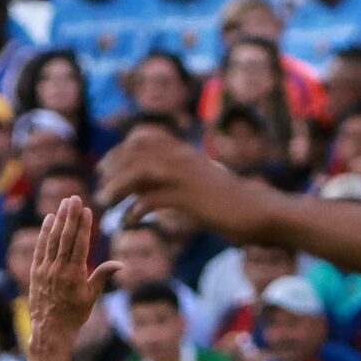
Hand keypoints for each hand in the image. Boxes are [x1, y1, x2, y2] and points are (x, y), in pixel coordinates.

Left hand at [29, 198, 120, 350]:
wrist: (50, 329)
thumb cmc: (75, 314)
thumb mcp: (92, 297)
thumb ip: (103, 276)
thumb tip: (121, 264)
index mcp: (75, 275)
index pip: (80, 245)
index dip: (83, 226)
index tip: (87, 210)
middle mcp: (59, 269)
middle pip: (65, 237)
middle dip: (70, 216)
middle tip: (74, 198)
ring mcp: (45, 269)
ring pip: (53, 239)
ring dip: (59, 219)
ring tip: (64, 203)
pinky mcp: (35, 270)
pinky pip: (40, 247)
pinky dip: (44, 232)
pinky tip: (49, 218)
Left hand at [99, 126, 274, 245]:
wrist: (259, 211)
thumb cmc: (232, 204)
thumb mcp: (200, 185)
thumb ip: (176, 181)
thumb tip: (149, 191)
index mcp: (184, 151)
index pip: (143, 139)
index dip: (120, 152)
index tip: (105, 169)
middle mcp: (182, 157)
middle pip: (135, 153)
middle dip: (113, 169)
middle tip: (101, 190)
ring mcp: (185, 175)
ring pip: (138, 172)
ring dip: (117, 187)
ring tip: (106, 203)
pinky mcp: (188, 197)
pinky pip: (151, 199)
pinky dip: (135, 210)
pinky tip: (129, 222)